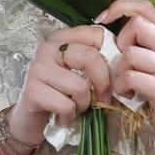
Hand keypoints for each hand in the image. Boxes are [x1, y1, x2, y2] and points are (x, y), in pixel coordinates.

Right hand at [11, 25, 112, 145]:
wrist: (31, 120)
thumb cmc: (61, 95)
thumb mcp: (81, 75)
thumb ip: (97, 64)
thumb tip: (123, 67)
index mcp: (63, 38)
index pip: (97, 34)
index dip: (111, 57)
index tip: (113, 76)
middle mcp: (48, 48)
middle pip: (90, 57)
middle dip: (103, 83)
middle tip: (102, 98)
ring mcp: (38, 68)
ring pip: (80, 86)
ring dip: (83, 104)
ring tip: (76, 108)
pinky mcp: (32, 90)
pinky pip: (66, 105)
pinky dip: (70, 116)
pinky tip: (63, 117)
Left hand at [96, 0, 154, 154]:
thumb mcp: (152, 64)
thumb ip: (139, 45)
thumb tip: (110, 28)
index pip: (146, 7)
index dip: (122, 6)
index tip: (104, 19)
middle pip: (137, 26)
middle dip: (121, 43)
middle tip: (123, 63)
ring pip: (131, 54)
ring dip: (119, 71)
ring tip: (125, 83)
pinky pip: (131, 77)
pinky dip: (121, 87)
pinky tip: (128, 94)